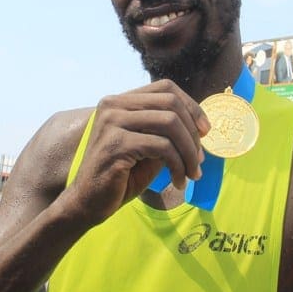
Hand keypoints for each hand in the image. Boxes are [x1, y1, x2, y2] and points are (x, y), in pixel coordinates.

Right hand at [63, 80, 210, 223]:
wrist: (87, 203)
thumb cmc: (119, 178)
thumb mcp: (147, 149)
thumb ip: (166, 133)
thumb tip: (199, 127)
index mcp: (119, 102)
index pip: (165, 88)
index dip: (191, 106)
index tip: (205, 131)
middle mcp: (113, 106)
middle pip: (171, 103)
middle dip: (193, 133)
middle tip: (199, 160)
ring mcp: (112, 123)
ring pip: (170, 124)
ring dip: (188, 152)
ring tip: (192, 174)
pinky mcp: (116, 144)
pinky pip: (162, 147)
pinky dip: (177, 165)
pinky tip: (178, 182)